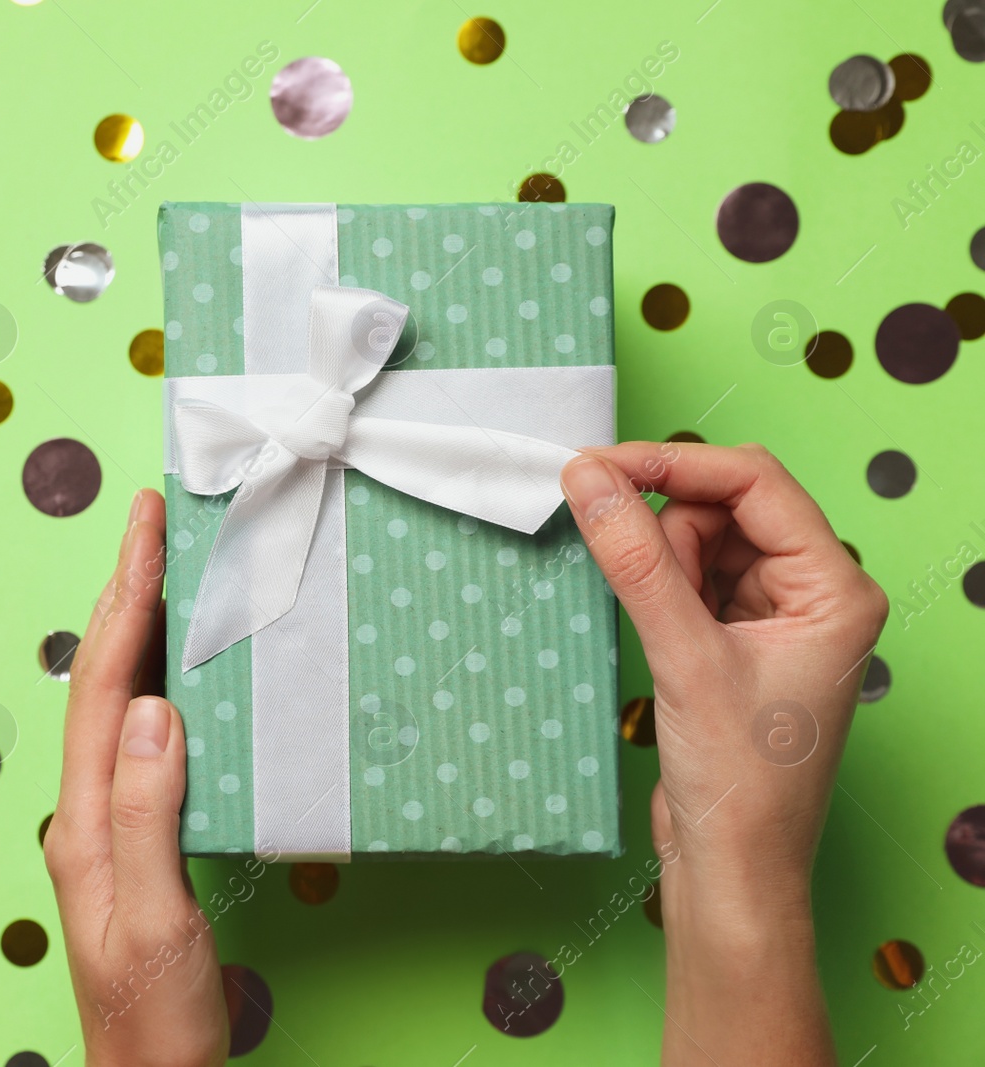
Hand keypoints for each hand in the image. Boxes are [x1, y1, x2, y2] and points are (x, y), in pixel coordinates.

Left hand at [44, 488, 229, 1066]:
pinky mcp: (139, 838)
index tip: (145, 529)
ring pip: (120, 702)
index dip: (124, 601)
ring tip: (167, 568)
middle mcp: (88, 810)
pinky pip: (145, 738)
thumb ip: (149, 815)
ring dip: (140, 629)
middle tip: (152, 521)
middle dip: (124, 593)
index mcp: (84, 819)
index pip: (103, 686)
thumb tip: (157, 711)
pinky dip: (162, 682)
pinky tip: (186, 670)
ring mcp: (109, 823)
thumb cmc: (153, 1017)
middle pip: (102, 679)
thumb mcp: (156, 919)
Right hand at [561, 442, 887, 1065]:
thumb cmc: (741, 783)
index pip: (755, 484)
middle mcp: (815, 592)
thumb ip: (637, 562)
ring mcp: (774, 615)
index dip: (674, 465)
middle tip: (605, 539)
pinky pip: (688, 578)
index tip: (599, 467)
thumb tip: (589, 481)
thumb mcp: (685, 659)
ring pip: (700, 540)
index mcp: (836, 588)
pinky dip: (656, 584)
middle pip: (725, 505)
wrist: (733, 871)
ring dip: (657, 559)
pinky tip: (645, 623)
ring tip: (652, 626)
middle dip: (663, 519)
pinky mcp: (736, 638)